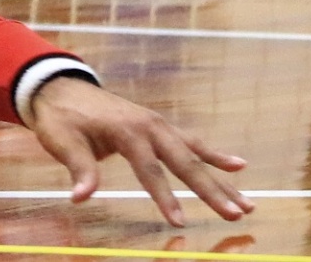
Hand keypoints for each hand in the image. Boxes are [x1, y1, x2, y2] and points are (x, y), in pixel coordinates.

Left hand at [25, 77, 253, 226]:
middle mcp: (149, 125)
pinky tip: (240, 166)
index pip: (149, 169)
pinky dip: (215, 155)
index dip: (164, 196)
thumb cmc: (61, 117)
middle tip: (235, 215)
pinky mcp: (160, 126)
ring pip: (196, 154)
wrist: (61, 88)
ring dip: (222, 179)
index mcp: (126, 130)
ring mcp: (158, 124)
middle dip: (210, 190)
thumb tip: (80, 198)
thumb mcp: (61, 140)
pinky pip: (192, 142)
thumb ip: (78, 167)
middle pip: (184, 162)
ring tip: (249, 204)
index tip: (180, 222)